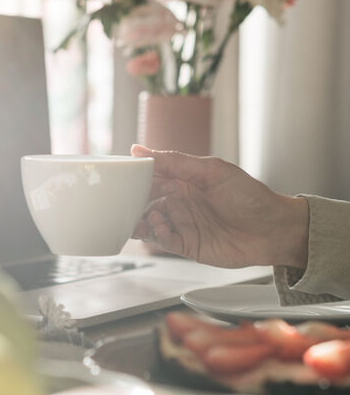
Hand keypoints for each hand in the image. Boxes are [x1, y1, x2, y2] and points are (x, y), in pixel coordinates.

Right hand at [131, 144, 308, 268]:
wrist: (272, 230)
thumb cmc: (249, 196)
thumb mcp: (211, 170)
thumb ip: (175, 161)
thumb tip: (139, 150)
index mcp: (183, 181)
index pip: (150, 177)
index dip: (135, 179)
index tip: (123, 179)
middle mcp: (179, 202)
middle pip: (144, 202)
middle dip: (133, 203)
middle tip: (126, 203)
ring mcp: (182, 224)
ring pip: (148, 223)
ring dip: (142, 221)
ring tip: (149, 218)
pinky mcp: (186, 244)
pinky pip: (162, 241)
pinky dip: (157, 236)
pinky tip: (162, 229)